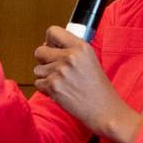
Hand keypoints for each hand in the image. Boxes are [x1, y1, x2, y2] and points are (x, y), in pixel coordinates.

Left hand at [33, 27, 141, 142]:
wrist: (104, 110)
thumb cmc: (98, 88)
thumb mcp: (90, 60)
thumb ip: (71, 50)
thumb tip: (47, 45)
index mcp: (81, 47)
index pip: (53, 31)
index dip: (49, 41)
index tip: (53, 49)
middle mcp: (70, 56)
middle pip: (40, 51)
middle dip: (44, 61)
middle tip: (57, 70)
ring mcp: (60, 71)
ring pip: (37, 69)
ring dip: (45, 77)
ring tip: (62, 84)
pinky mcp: (53, 86)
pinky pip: (38, 83)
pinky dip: (45, 89)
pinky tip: (60, 92)